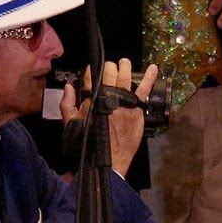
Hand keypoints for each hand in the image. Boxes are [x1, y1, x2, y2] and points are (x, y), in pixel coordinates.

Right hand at [59, 58, 157, 175]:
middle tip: (110, 68)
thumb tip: (69, 87)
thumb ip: (67, 104)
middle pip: (108, 72)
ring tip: (124, 63)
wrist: (108, 159)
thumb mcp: (70, 123)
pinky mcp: (136, 109)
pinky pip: (144, 89)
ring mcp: (124, 102)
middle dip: (108, 67)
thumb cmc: (88, 142)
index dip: (92, 71)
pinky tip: (154, 68)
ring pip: (124, 76)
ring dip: (124, 67)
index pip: (91, 76)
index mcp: (91, 98)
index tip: (93, 71)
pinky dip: (150, 77)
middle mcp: (107, 97)